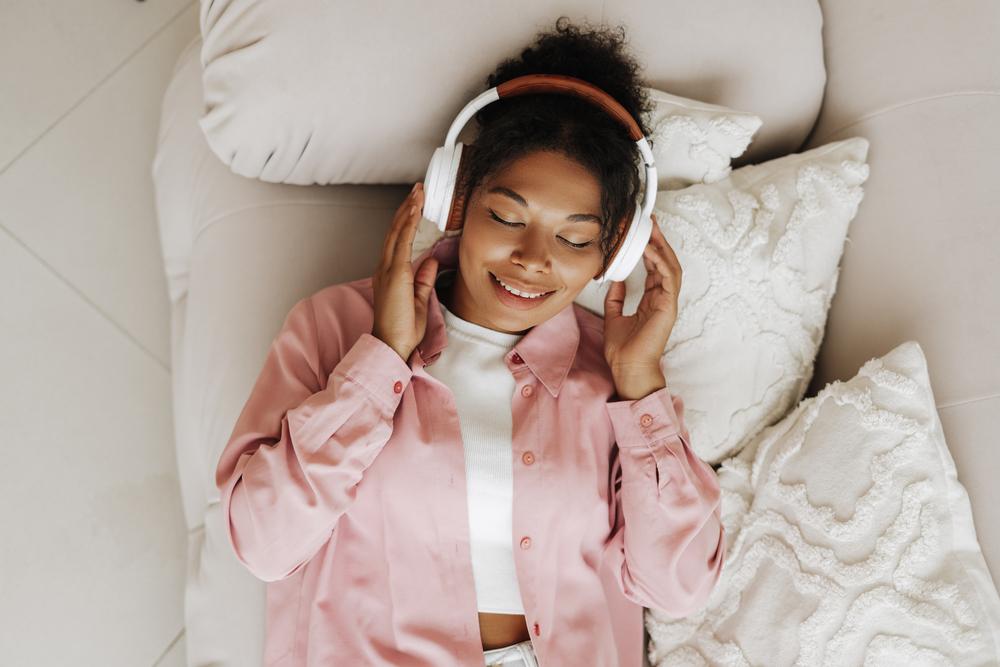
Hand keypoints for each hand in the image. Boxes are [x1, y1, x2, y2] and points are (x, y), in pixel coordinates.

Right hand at [372, 182, 438, 361]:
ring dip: (408, 209)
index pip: (398, 240)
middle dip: (407, 208)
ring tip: (418, 192)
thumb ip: (423, 279)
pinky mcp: (395, 274)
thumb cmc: (403, 329)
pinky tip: (415, 209)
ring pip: (397, 231)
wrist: (393, 344)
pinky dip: (408, 223)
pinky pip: (401, 242)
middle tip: (418, 189)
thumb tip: (430, 261)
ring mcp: (388, 269)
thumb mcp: (418, 299)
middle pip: (395, 230)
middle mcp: (385, 267)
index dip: (407, 220)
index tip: (416, 204)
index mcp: (390, 273)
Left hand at [603, 213, 679, 392]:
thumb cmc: (623, 349)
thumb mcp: (613, 316)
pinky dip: (660, 261)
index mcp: (652, 300)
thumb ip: (616, 297)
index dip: (649, 248)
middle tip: (650, 220)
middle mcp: (662, 298)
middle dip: (659, 240)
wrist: (628, 367)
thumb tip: (615, 279)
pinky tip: (649, 249)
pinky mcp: (668, 306)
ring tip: (652, 229)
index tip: (642, 232)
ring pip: (671, 266)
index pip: (654, 267)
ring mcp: (667, 302)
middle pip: (665, 262)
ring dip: (662, 246)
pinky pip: (668, 278)